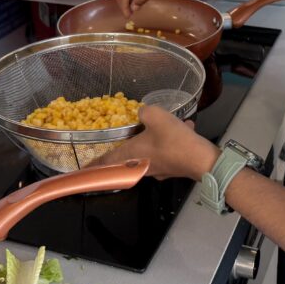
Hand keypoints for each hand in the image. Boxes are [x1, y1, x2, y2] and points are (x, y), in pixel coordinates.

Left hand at [95, 105, 219, 180]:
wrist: (203, 160)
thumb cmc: (175, 141)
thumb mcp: (156, 117)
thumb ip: (144, 111)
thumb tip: (143, 112)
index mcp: (133, 155)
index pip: (106, 162)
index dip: (93, 166)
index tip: (81, 172)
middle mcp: (143, 165)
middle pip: (127, 159)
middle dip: (124, 149)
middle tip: (122, 141)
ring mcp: (159, 169)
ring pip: (149, 154)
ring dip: (153, 140)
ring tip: (164, 127)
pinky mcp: (174, 167)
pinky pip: (168, 152)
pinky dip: (172, 141)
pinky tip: (183, 129)